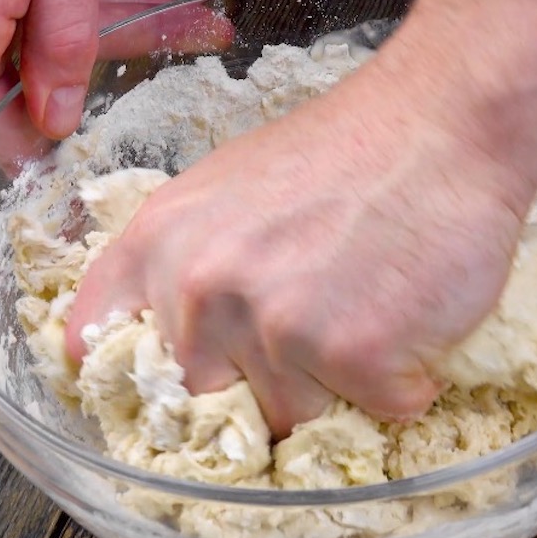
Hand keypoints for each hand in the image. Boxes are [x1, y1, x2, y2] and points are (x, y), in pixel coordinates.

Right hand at [0, 0, 173, 249]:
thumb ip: (65, 31)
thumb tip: (58, 120)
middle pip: (4, 109)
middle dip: (83, 116)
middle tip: (154, 127)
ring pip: (29, 61)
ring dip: (106, 49)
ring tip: (192, 33)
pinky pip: (25, 23)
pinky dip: (86, 20)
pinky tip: (154, 11)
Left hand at [64, 53, 531, 437]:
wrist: (442, 123)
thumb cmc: (342, 153)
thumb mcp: (223, 192)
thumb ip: (180, 264)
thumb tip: (170, 348)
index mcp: (157, 245)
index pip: (94, 345)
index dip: (132, 382)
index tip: (166, 395)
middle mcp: (200, 289)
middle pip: (208, 398)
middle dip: (260, 383)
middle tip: (312, 328)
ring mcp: (275, 325)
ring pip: (294, 414)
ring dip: (338, 383)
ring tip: (368, 305)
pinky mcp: (353, 354)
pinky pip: (376, 408)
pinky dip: (401, 381)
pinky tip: (408, 317)